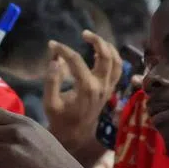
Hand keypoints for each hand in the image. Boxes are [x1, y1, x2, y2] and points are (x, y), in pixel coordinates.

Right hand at [43, 31, 121, 161]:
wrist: (75, 134)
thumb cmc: (60, 118)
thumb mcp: (50, 103)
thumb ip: (51, 81)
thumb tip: (55, 59)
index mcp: (86, 88)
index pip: (76, 61)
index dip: (63, 50)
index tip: (52, 45)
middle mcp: (101, 86)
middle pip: (105, 56)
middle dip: (96, 40)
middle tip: (84, 33)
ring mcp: (108, 87)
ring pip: (116, 61)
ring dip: (107, 46)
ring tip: (94, 38)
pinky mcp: (110, 89)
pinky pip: (118, 69)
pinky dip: (113, 56)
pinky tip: (102, 50)